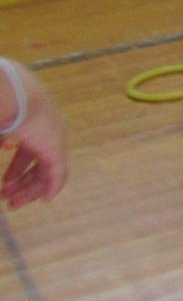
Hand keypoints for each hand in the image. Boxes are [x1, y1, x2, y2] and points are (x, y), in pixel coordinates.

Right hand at [1, 65, 68, 208]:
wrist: (17, 98)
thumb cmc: (3, 110)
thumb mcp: (1, 130)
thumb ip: (2, 140)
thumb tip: (3, 145)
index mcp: (30, 131)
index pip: (26, 156)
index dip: (15, 172)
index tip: (5, 185)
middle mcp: (45, 137)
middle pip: (36, 167)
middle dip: (21, 185)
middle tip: (8, 199)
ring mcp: (53, 143)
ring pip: (46, 173)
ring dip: (31, 190)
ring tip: (14, 203)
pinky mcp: (57, 150)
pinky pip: (58, 174)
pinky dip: (52, 187)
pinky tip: (45, 199)